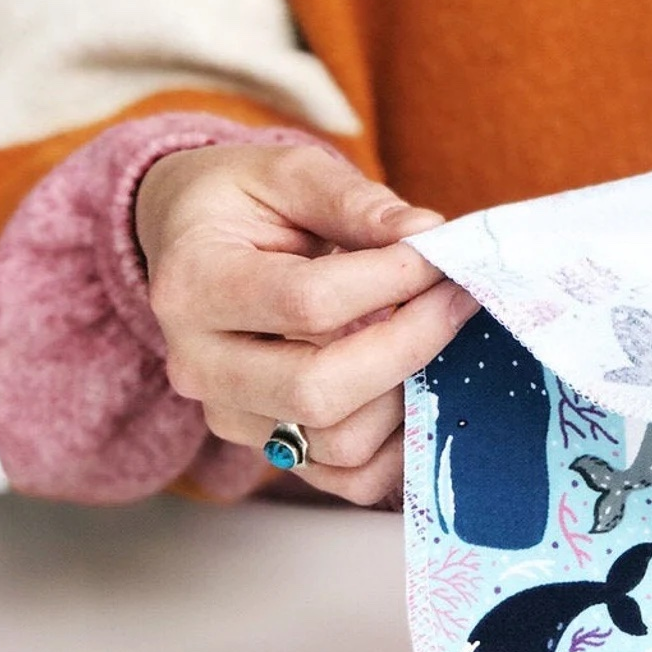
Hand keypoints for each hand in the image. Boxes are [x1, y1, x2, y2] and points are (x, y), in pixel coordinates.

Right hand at [135, 142, 479, 504]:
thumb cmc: (243, 202)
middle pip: (318, 389)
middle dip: (411, 344)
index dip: (392, 278)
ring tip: (443, 334)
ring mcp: (233, 417)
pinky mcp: (272, 448)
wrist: (195, 244)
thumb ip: (354, 201)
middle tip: (458, 297)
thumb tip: (425, 233)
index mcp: (193, 284)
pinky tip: (428, 386)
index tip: (441, 251)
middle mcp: (199, 365)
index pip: (306, 301)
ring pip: (340, 442)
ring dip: (412, 392)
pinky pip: (350, 479)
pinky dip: (404, 446)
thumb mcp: (287, 172)